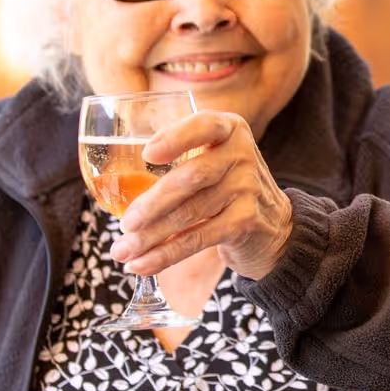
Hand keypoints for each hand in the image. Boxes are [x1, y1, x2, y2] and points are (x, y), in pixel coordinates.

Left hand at [111, 110, 293, 279]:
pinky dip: (165, 255)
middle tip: (125, 224)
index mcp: (229, 131)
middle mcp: (242, 155)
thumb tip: (115, 181)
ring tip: (122, 250)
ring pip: (190, 213)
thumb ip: (180, 157)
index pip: (205, 125)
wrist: (274, 226)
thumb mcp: (215, 160)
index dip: (176, 137)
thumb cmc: (226, 188)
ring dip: (150, 236)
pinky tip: (142, 265)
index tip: (147, 154)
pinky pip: (198, 239)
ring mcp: (247, 189)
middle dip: (152, 203)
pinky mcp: (246, 222)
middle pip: (191, 177)